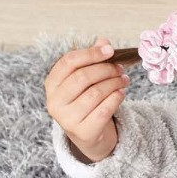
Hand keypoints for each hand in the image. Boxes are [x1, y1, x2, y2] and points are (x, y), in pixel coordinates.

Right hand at [45, 35, 129, 162]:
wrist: (90, 136)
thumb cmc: (87, 102)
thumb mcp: (86, 81)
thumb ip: (93, 60)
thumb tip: (104, 41)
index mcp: (52, 84)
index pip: (69, 61)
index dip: (91, 53)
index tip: (110, 49)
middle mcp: (55, 102)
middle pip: (83, 76)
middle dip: (106, 69)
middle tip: (120, 68)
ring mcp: (67, 119)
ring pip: (95, 93)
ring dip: (114, 83)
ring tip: (124, 80)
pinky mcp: (83, 132)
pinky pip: (104, 110)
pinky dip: (116, 98)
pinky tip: (122, 93)